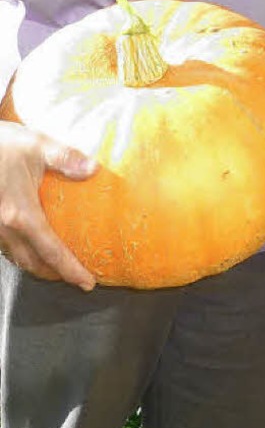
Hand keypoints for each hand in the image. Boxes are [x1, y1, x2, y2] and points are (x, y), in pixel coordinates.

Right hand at [0, 121, 96, 289]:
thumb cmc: (1, 144)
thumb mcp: (37, 145)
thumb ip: (66, 158)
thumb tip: (93, 169)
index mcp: (21, 214)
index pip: (51, 251)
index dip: (71, 270)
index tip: (88, 283)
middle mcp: (5, 227)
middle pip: (33, 262)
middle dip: (55, 274)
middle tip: (77, 276)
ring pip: (17, 257)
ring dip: (38, 265)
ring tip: (58, 263)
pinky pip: (7, 246)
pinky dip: (23, 252)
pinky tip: (33, 243)